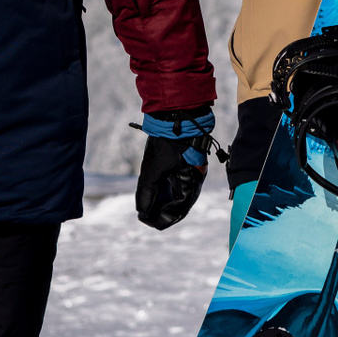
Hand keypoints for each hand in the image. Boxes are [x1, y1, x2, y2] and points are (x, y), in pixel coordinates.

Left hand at [136, 107, 215, 229]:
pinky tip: (156, 193)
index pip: (178, 210)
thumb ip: (148, 190)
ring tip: (148, 206)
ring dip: (164, 202)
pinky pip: (179, 184)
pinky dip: (167, 191)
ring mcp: (193, 172)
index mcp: (192, 182)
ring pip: (179, 195)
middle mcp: (196, 180)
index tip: (145, 220)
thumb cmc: (168, 140)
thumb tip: (142, 211)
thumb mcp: (154, 167)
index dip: (161, 219)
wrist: (177, 116)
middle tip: (145, 216)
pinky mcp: (188, 165)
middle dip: (161, 212)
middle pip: (180, 205)